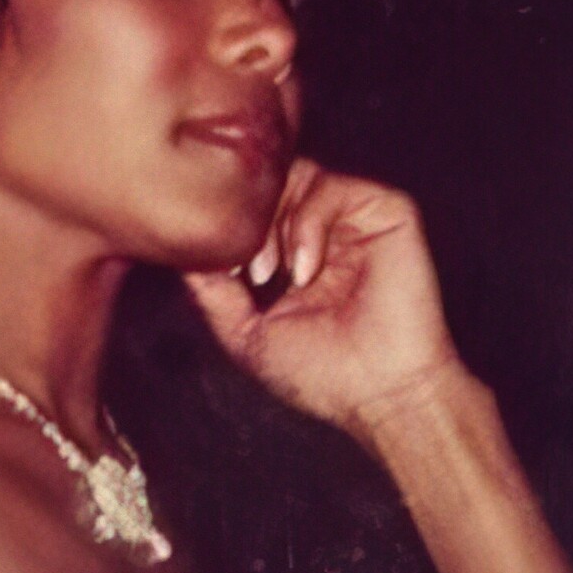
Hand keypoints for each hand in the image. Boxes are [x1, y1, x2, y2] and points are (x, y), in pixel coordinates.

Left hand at [184, 159, 464, 443]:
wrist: (380, 396)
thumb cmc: (324, 376)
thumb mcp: (248, 335)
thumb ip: (214, 295)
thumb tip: (182, 261)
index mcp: (303, 254)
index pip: (260, 206)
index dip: (234, 226)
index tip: (225, 272)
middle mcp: (333, 231)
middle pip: (277, 181)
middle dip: (251, 219)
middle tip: (248, 270)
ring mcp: (361, 220)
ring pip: (301, 175)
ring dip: (277, 222)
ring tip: (276, 273)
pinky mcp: (390, 213)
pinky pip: (336, 187)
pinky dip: (309, 223)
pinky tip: (308, 270)